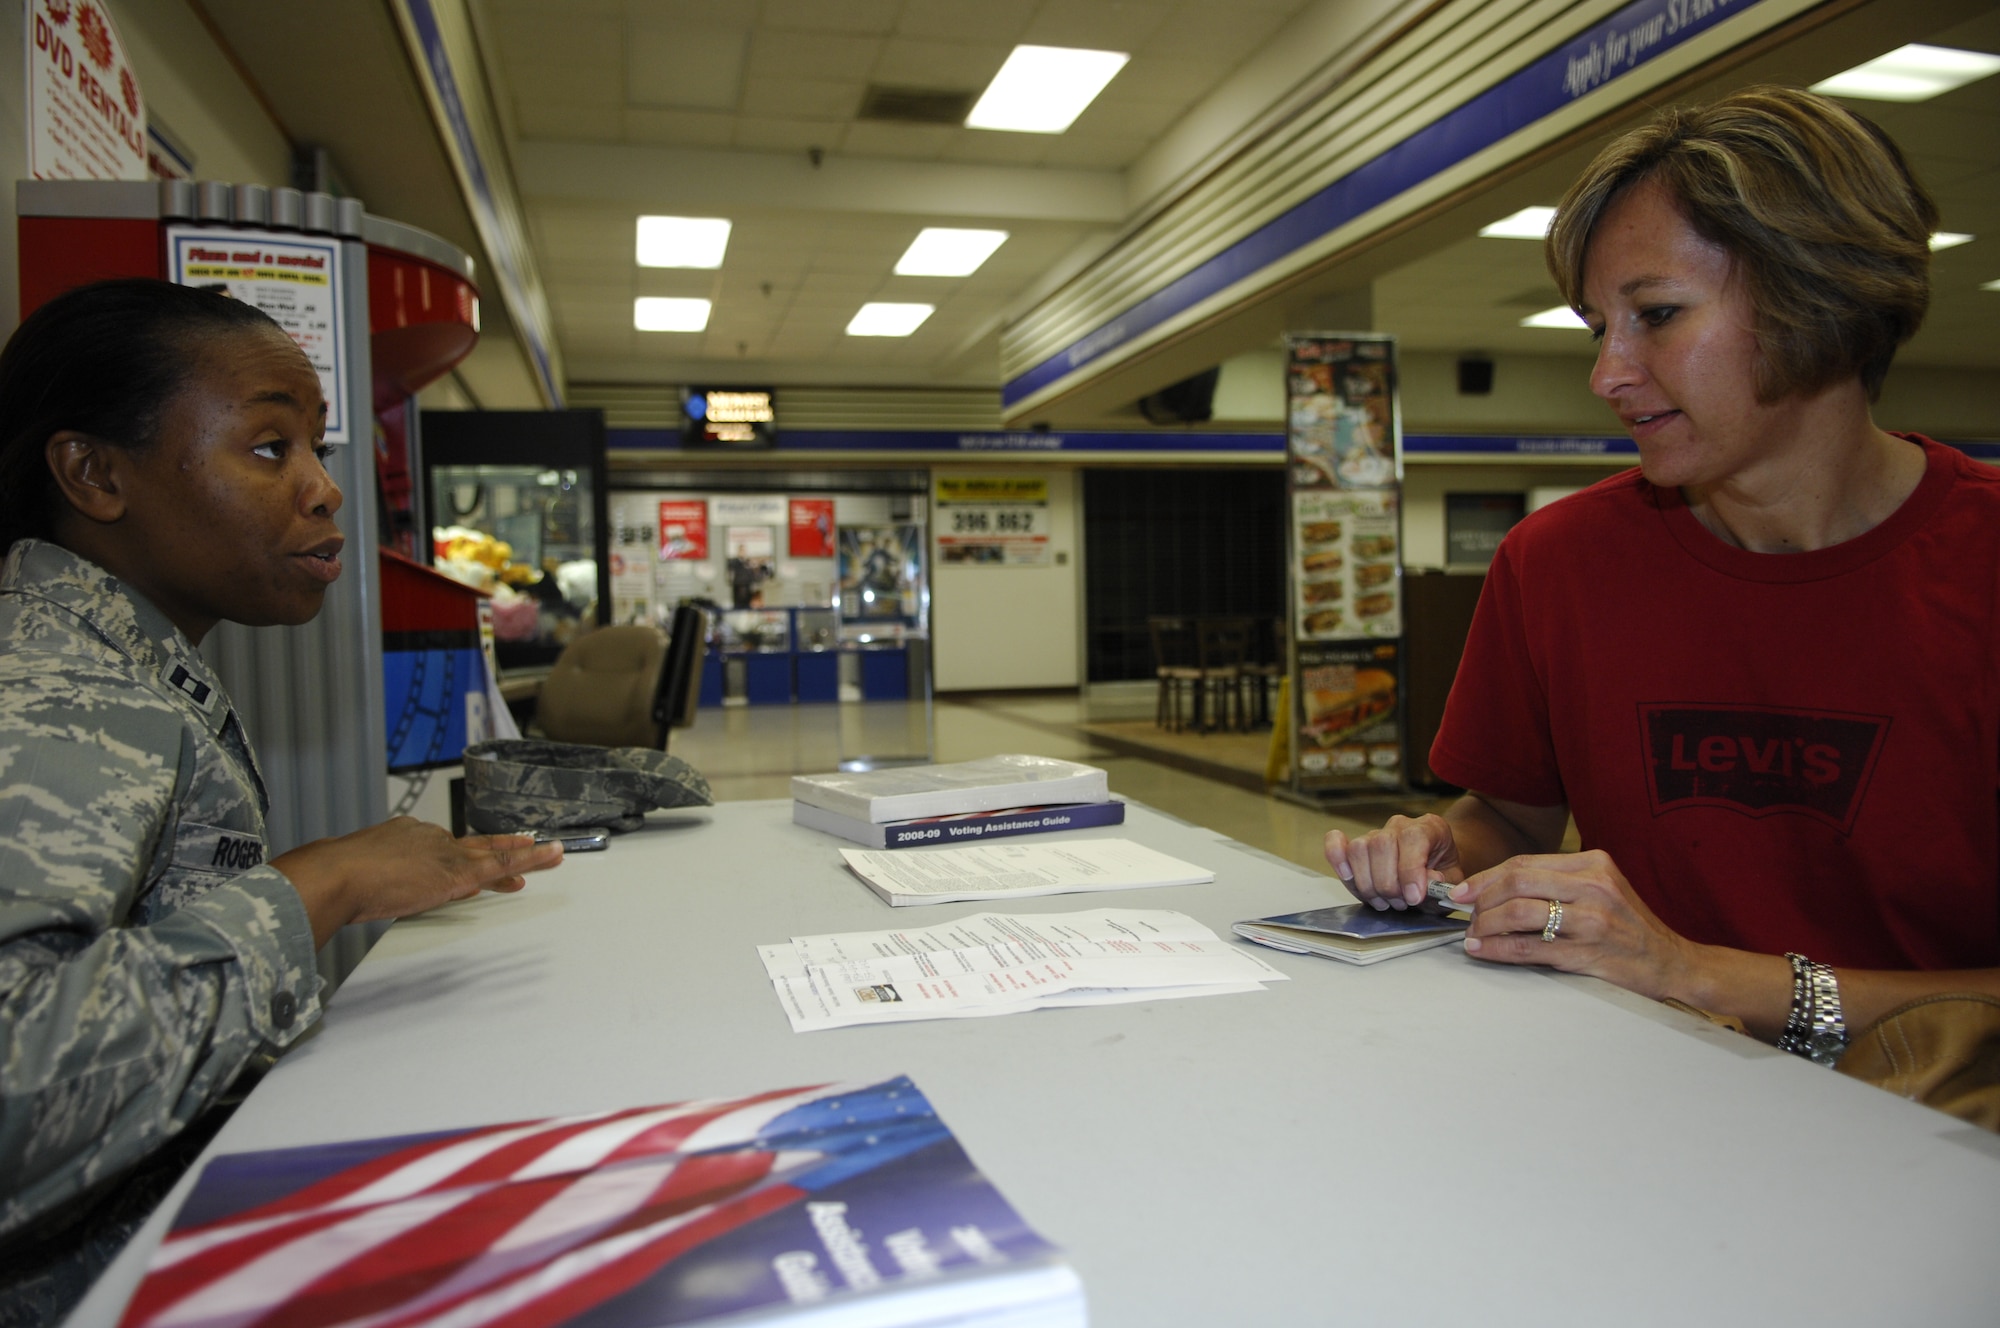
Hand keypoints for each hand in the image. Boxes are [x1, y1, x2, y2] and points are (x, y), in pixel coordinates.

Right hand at [274, 818, 565, 946]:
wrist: (336, 875)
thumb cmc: (336, 880)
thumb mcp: (361, 876)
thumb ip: (379, 880)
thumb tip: (387, 890)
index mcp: (403, 835)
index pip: (440, 847)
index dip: (458, 857)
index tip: (470, 867)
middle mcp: (429, 837)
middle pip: (471, 846)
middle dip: (498, 848)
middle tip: (525, 844)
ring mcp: (445, 853)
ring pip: (493, 852)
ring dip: (525, 854)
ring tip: (551, 852)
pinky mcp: (458, 872)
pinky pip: (502, 863)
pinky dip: (529, 859)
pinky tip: (549, 856)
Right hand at [1324, 814, 1461, 909]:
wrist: (1434, 868)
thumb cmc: (1442, 875)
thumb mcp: (1452, 883)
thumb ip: (1442, 884)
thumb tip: (1429, 881)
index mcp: (1430, 827)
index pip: (1413, 838)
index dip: (1410, 870)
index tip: (1413, 897)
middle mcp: (1400, 825)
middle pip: (1381, 845)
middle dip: (1388, 884)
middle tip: (1401, 903)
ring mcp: (1375, 833)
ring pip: (1359, 849)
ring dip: (1368, 884)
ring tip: (1384, 901)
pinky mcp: (1356, 846)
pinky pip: (1336, 843)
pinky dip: (1336, 858)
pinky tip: (1347, 875)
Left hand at [1454, 849, 1696, 998]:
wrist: (1672, 963)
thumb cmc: (1630, 927)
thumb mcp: (1602, 889)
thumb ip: (1560, 881)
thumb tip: (1501, 885)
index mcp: (1594, 863)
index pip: (1525, 863)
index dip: (1487, 876)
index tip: (1463, 889)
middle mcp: (1593, 887)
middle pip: (1517, 882)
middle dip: (1480, 896)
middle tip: (1463, 910)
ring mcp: (1591, 920)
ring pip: (1518, 913)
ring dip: (1486, 923)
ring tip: (1472, 933)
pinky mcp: (1586, 954)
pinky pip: (1528, 948)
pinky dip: (1497, 948)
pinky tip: (1482, 949)